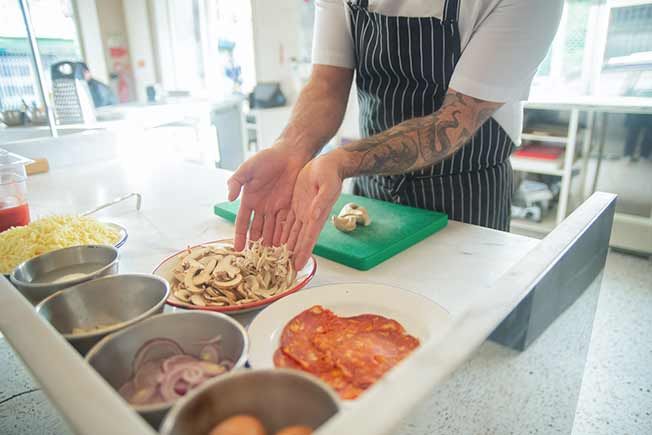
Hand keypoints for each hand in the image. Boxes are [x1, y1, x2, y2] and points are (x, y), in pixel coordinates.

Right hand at [227, 145, 310, 250]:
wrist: (291, 153)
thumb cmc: (267, 158)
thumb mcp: (248, 168)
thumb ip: (236, 181)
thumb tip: (229, 197)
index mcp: (249, 199)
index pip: (243, 222)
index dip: (240, 236)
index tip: (238, 249)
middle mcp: (262, 207)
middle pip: (257, 230)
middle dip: (256, 244)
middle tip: (256, 259)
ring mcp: (276, 208)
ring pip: (272, 230)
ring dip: (271, 243)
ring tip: (271, 257)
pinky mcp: (289, 207)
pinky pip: (286, 224)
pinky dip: (284, 235)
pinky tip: (285, 247)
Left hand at [281, 152, 344, 268]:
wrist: (327, 164)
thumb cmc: (330, 173)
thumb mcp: (327, 184)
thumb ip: (322, 200)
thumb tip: (314, 214)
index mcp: (317, 214)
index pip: (309, 237)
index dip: (303, 252)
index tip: (297, 265)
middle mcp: (309, 217)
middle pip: (299, 240)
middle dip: (292, 255)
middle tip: (284, 270)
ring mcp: (302, 212)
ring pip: (291, 233)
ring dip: (285, 247)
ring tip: (276, 260)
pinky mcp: (296, 205)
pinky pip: (286, 222)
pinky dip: (281, 233)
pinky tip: (274, 242)